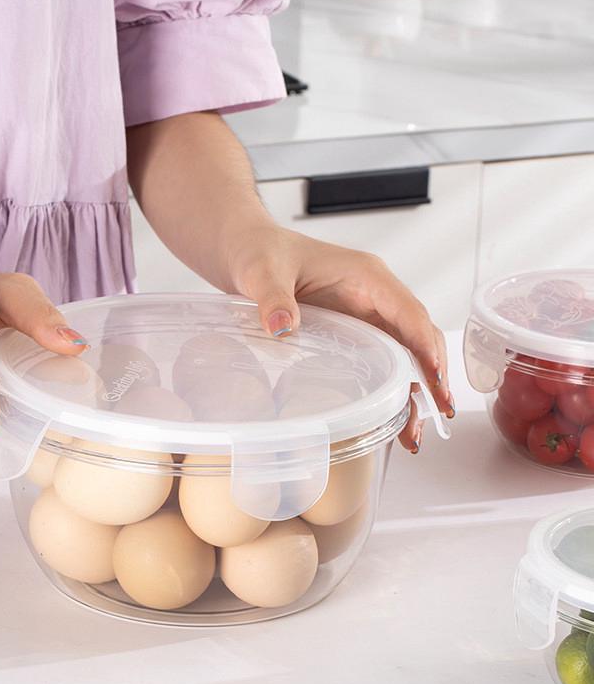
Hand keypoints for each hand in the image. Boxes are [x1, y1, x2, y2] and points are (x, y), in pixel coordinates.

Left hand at [229, 227, 454, 451]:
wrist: (245, 249)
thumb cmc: (260, 251)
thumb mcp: (263, 273)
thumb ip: (273, 298)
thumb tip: (282, 327)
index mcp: (366, 276)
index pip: (409, 313)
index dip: (424, 347)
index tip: (434, 380)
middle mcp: (374, 295)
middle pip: (417, 336)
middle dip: (431, 375)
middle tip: (438, 413)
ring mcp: (364, 313)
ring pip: (403, 352)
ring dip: (414, 388)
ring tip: (413, 433)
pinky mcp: (352, 329)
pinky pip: (382, 358)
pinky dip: (391, 386)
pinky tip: (390, 415)